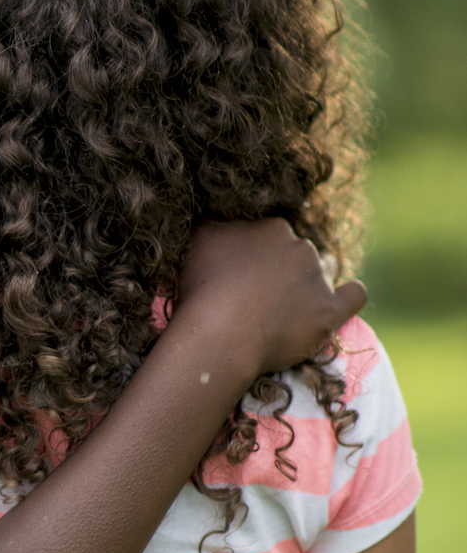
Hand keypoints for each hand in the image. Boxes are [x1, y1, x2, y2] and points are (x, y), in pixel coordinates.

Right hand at [174, 219, 366, 375]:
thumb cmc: (203, 289)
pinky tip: (337, 298)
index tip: (242, 269)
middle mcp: (301, 248)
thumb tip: (226, 216)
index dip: (256, 251)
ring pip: (323, 269)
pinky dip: (348, 293)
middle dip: (282, 266)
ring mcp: (319, 280)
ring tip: (287, 299)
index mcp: (273, 228)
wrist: (220, 336)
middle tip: (258, 290)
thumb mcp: (199, 241)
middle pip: (297, 251)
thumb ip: (218, 223)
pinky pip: (354, 294)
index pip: (271, 234)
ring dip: (310, 278)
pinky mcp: (330, 312)